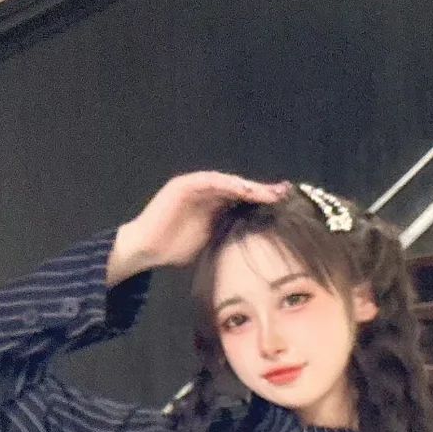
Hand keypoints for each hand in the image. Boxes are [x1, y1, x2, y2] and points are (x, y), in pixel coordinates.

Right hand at [107, 171, 292, 283]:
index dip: (264, 202)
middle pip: (240, 189)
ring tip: (265, 191)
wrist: (147, 250)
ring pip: (227, 183)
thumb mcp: (211, 244)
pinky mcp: (183, 186)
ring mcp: (196, 187)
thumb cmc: (175, 250)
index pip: (244, 201)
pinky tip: (240, 187)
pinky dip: (224, 183)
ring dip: (246, 186)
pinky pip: (207, 181)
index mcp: (216, 206)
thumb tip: (256, 246)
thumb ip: (229, 238)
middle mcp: (209, 193)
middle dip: (261, 191)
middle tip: (283, 192)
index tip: (285, 205)